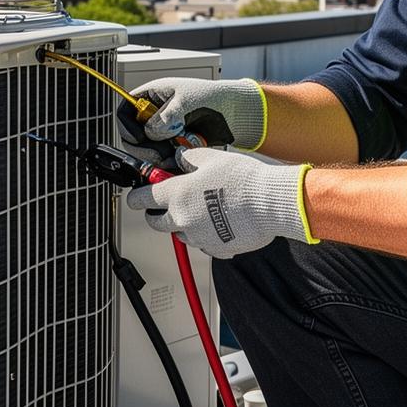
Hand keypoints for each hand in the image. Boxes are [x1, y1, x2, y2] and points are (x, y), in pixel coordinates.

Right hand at [114, 77, 267, 162]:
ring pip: (147, 151)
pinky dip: (169, 161)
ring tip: (176, 154)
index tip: (138, 138)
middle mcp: (154, 115)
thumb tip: (150, 132)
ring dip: (158, 156)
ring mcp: (163, 132)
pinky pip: (162, 158)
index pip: (125, 112)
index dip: (127, 126)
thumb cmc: (213, 97)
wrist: (235, 114)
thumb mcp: (187, 101)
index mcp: (152, 96)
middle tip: (160, 154)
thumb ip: (167, 116)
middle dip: (145, 148)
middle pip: (133, 137)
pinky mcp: (173, 146)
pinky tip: (182, 158)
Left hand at [124, 147, 312, 258]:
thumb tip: (179, 160)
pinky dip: (208, 235)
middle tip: (168, 203)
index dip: (137, 197)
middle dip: (157, 213)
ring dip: (185, 223)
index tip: (136, 197)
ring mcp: (199, 237)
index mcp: (176, 195)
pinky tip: (222, 221)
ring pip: (181, 233)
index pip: (142, 199)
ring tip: (204, 208)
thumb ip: (188, 159)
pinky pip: (204, 244)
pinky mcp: (216, 249)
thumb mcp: (211, 157)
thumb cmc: (243, 179)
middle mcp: (183, 219)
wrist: (269, 202)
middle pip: (156, 222)